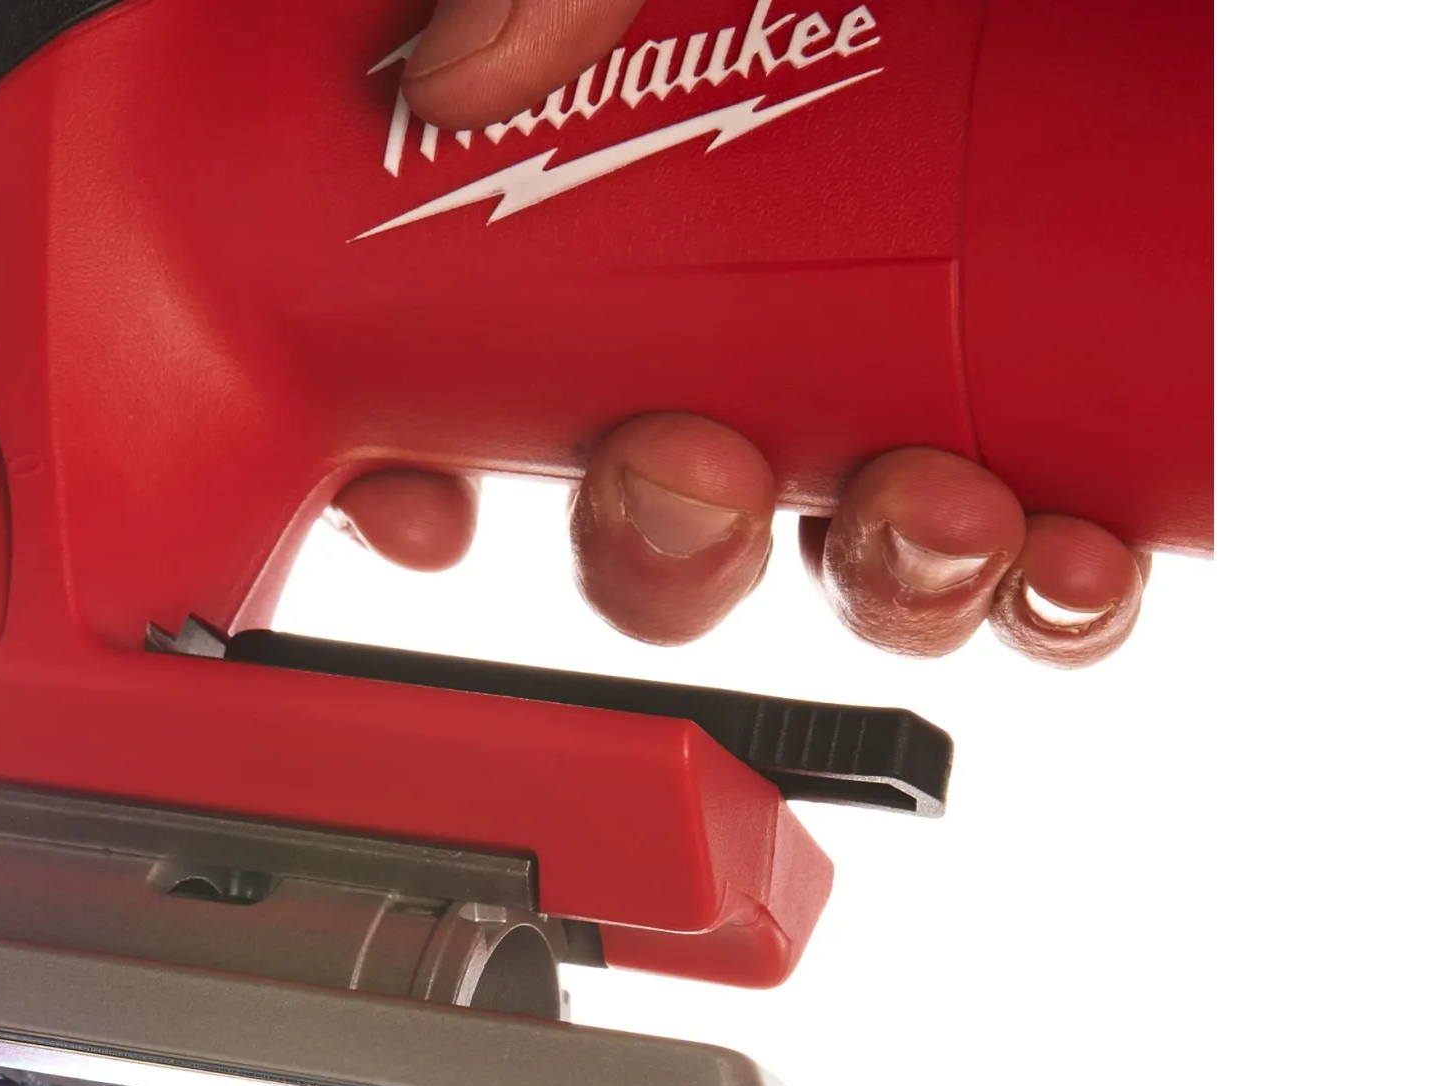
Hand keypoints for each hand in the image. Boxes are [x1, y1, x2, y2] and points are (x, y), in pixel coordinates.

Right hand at [333, 0, 1148, 666]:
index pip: (468, 331)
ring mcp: (917, 272)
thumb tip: (448, 72)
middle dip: (662, 548)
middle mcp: (760, 209)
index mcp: (626, 109)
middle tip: (699, 480)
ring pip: (847, 528)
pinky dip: (1046, 588)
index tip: (427, 506)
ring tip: (923, 518)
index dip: (422, 458)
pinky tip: (1066, 554)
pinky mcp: (1086, 316)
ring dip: (865, 586)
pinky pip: (1048, 525)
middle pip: (658, 475)